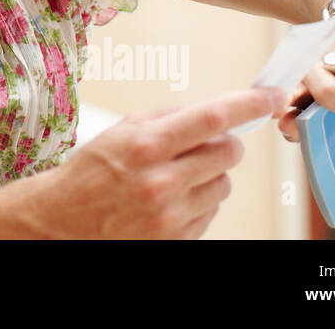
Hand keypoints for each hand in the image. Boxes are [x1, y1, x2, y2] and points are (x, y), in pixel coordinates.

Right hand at [4, 87, 285, 237]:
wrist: (63, 219)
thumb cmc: (90, 170)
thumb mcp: (120, 130)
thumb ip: (166, 118)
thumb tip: (211, 113)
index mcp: (147, 146)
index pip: (213, 118)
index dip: (250, 104)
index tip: (271, 95)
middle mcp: (162, 181)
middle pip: (228, 152)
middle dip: (224, 143)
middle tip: (202, 143)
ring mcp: (171, 214)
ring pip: (224, 184)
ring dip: (210, 175)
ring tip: (177, 175)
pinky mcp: (176, 238)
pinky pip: (211, 212)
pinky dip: (199, 200)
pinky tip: (170, 198)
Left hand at [277, 17, 334, 141]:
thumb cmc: (334, 70)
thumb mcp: (315, 89)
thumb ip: (301, 115)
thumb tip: (289, 129)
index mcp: (295, 73)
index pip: (287, 93)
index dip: (286, 110)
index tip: (286, 119)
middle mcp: (309, 56)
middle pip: (328, 93)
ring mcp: (331, 43)